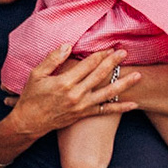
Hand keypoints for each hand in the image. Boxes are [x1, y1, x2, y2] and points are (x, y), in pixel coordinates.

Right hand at [4, 46, 139, 135]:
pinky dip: (120, 108)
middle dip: (114, 63)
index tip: (110, 48)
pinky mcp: (84, 115)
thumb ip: (53, 59)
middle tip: (125, 53)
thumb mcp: (36, 74)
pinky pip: (105, 111)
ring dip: (124, 84)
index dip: (100, 55)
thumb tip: (68, 45)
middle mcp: (76, 94)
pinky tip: (134, 105)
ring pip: (107, 93)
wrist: (30, 122)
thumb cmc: (32, 96)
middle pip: (100, 75)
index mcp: (65, 82)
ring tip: (138, 76)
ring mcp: (82, 106)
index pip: (87, 65)